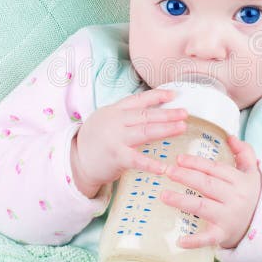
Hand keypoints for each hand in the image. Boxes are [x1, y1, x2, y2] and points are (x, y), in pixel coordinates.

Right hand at [70, 89, 187, 197]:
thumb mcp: (107, 120)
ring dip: (166, 129)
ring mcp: (115, 138)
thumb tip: (154, 110)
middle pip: (146, 114)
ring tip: (182, 127)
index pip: (139, 99)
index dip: (157, 96)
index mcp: (115, 110)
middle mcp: (115, 121)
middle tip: (185, 112)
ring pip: (145, 131)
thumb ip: (127, 115)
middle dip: (167, 113)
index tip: (174, 94)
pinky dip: (151, 164)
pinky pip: (136, 160)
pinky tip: (163, 167)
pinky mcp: (115, 157)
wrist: (76, 161)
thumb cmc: (96, 141)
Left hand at [160, 135, 261, 249]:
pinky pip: (207, 238)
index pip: (215, 169)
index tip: (179, 159)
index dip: (196, 163)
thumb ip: (245, 152)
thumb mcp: (253, 173)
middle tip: (167, 171)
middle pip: (206, 185)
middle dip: (186, 177)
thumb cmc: (251, 196)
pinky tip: (179, 241)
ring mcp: (228, 217)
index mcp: (239, 181)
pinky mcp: (222, 235)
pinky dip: (194, 240)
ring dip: (181, 201)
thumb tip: (230, 136)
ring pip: (202, 207)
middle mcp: (234, 198)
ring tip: (163, 195)